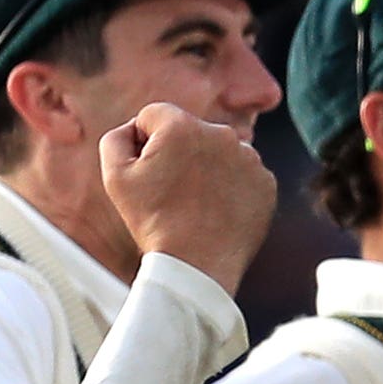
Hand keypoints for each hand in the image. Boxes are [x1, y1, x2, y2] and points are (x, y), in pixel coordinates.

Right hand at [104, 102, 273, 282]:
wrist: (198, 267)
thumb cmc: (154, 222)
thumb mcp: (116, 176)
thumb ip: (117, 138)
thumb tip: (133, 128)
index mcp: (182, 126)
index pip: (154, 116)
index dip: (143, 142)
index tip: (148, 171)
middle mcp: (221, 134)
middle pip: (189, 132)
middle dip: (178, 153)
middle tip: (171, 192)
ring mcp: (249, 159)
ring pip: (218, 152)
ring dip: (206, 168)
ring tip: (195, 203)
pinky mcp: (266, 184)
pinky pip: (242, 175)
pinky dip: (231, 188)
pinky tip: (217, 210)